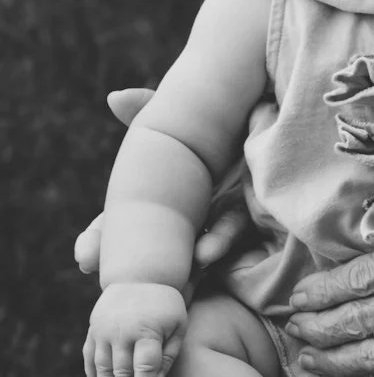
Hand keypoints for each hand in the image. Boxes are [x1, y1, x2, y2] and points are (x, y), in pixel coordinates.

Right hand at [74, 87, 253, 276]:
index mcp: (168, 189)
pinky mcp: (254, 229)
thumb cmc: (232, 119)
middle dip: (132, 261)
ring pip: (192, 245)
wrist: (288, 130)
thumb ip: (153, 111)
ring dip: (182, 255)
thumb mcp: (187, 120)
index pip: (126, 219)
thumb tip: (114, 97)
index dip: (102, 238)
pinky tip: (209, 252)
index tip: (83, 257)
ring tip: (179, 257)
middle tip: (106, 279)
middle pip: (155, 241)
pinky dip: (218, 244)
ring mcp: (220, 222)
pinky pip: (232, 241)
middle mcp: (190, 210)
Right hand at [84, 281, 187, 376]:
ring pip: (102, 368)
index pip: (144, 368)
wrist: (139, 274)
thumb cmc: (166, 303)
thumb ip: (170, 353)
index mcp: (147, 330)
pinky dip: (91, 376)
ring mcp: (104, 330)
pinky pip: (89, 356)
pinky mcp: (94, 329)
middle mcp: (122, 332)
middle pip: (122, 372)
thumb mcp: (179, 323)